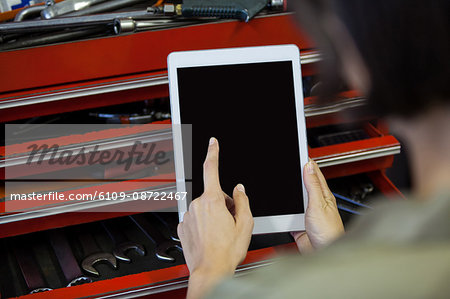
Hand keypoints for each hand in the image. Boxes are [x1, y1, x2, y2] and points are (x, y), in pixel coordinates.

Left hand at [178, 137, 253, 298]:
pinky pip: (195, 219)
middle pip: (212, 195)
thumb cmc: (226, 251)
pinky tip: (210, 237)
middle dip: (222, 204)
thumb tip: (239, 190)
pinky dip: (203, 225)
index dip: (213, 153)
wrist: (210, 270)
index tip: (212, 143)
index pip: (211, 169)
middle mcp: (197, 206)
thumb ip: (242, 201)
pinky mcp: (182, 227)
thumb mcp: (245, 224)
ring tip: (219, 234)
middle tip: (230, 222)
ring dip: (212, 215)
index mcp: (212, 201)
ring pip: (203, 208)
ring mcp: (188, 216)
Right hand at [291, 160, 343, 253]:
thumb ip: (313, 186)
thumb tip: (308, 166)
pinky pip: (289, 215)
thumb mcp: (319, 204)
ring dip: (290, 194)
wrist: (324, 253)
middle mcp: (316, 203)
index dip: (307, 162)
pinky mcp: (299, 225)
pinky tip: (281, 208)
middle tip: (288, 164)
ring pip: (295, 200)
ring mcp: (307, 214)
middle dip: (295, 175)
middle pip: (303, 185)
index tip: (299, 152)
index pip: (314, 173)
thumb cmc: (329, 232)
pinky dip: (284, 212)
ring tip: (283, 183)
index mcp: (323, 195)